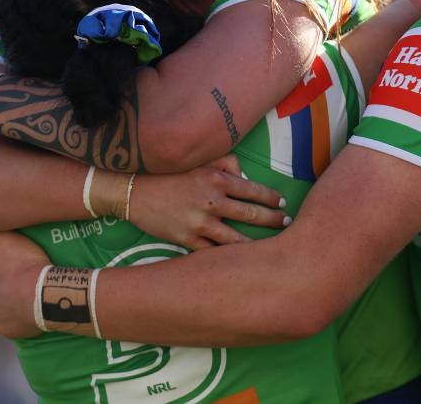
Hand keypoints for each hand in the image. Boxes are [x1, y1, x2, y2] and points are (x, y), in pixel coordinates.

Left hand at [0, 231, 50, 338]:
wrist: (42, 295)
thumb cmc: (25, 263)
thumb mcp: (6, 238)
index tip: (7, 261)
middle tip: (18, 278)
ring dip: (6, 302)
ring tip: (26, 295)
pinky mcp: (3, 330)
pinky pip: (7, 324)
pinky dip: (14, 319)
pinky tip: (26, 311)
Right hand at [128, 155, 288, 249]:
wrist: (134, 191)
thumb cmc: (169, 173)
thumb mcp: (198, 160)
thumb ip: (226, 162)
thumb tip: (245, 174)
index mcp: (216, 179)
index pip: (254, 190)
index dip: (272, 198)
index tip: (282, 202)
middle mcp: (212, 201)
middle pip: (252, 215)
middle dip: (274, 220)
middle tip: (286, 224)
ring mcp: (200, 223)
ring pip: (237, 239)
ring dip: (256, 244)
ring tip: (269, 247)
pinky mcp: (188, 240)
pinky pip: (214, 252)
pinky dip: (229, 257)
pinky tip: (241, 261)